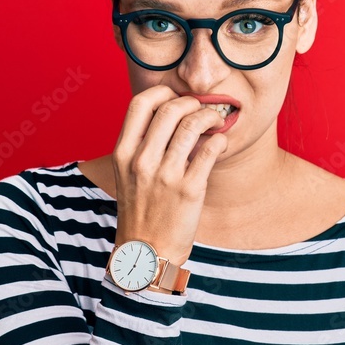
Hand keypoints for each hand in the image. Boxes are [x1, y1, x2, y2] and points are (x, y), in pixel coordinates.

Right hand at [111, 85, 228, 265]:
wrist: (148, 253)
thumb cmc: (141, 210)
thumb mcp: (127, 174)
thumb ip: (141, 144)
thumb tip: (169, 113)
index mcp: (123, 153)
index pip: (140, 103)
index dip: (162, 92)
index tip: (175, 97)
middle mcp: (142, 161)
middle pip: (170, 108)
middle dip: (191, 101)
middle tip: (201, 108)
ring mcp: (166, 175)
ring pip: (192, 124)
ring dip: (210, 116)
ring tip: (216, 120)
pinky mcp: (190, 189)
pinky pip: (211, 149)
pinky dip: (220, 139)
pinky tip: (221, 143)